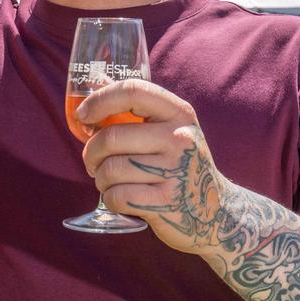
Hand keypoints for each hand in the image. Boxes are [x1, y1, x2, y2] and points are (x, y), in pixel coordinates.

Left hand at [79, 79, 228, 255]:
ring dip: (100, 179)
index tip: (83, 116)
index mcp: (179, 113)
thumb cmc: (178, 164)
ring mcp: (176, 171)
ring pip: (111, 169)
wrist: (216, 212)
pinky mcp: (167, 203)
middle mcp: (181, 138)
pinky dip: (110, 199)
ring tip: (109, 182)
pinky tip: (121, 198)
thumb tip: (91, 88)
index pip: (132, 91)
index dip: (99, 101)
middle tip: (92, 162)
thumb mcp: (169, 130)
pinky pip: (117, 196)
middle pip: (111, 137)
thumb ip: (136, 110)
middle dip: (91, 152)